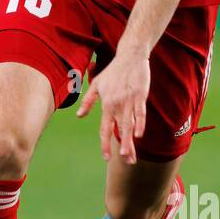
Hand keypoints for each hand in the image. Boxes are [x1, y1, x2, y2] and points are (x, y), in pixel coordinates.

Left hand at [76, 47, 151, 163]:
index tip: (106, 157)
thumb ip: (88, 102)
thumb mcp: (96, 85)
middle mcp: (118, 104)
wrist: (130, 56)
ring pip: (130, 125)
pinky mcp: (141, 96)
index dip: (105, 143)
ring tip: (131, 156)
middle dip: (123, 147)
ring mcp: (130, 101)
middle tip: (125, 161)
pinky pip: (141, 113)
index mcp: (107, 104)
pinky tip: (139, 136)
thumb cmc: (112, 72)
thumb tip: (79, 116)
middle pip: (119, 130)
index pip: (105, 128)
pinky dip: (140, 124)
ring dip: (130, 141)